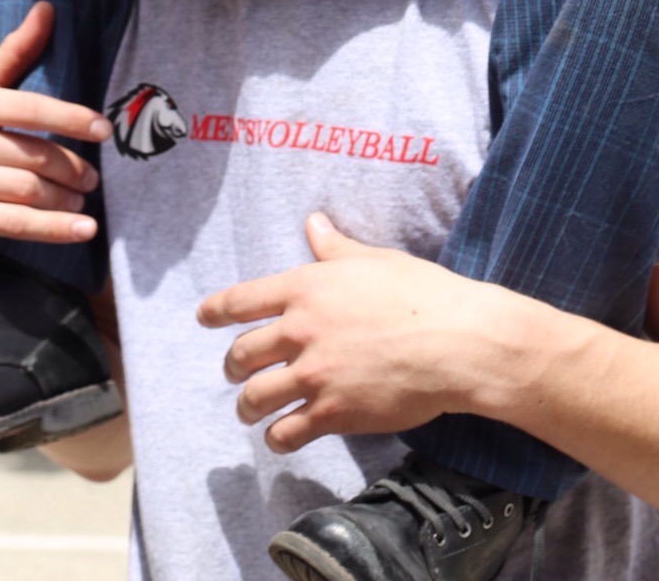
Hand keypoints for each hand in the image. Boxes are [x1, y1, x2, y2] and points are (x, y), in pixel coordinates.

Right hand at [0, 1, 110, 274]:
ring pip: (24, 190)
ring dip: (64, 200)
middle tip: (94, 178)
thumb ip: (12, 54)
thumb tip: (48, 7)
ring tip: (84, 203)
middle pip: (30, 154)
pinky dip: (51, 229)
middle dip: (71, 168)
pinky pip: (10, 223)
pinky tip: (79, 231)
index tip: (103, 129)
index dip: (70, 117)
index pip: (27, 107)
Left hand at [197, 213, 485, 451]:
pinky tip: (280, 437)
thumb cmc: (420, 294)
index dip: (216, 311)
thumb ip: (334, 247)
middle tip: (236, 372)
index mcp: (306, 287)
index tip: (203, 318)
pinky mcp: (332, 413)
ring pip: (255, 398)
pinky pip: (285, 432)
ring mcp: (314, 375)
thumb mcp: (373, 260)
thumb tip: (313, 222)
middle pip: (241, 354)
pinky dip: (276, 438)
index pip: (242, 300)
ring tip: (249, 411)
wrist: (455, 342)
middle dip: (233, 366)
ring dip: (247, 407)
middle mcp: (301, 330)